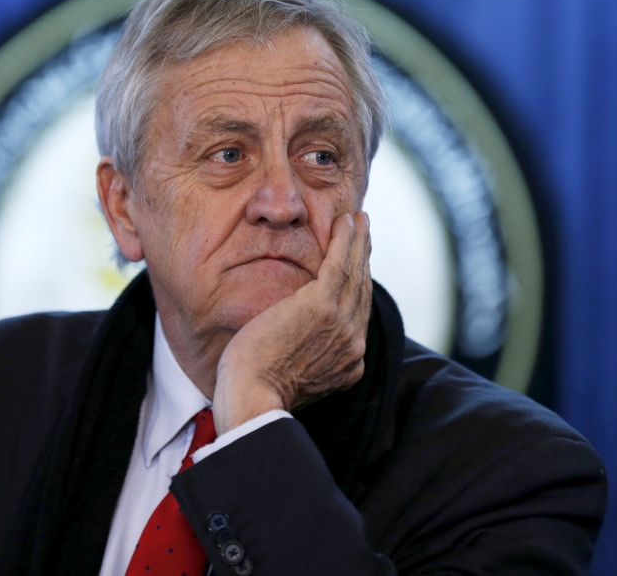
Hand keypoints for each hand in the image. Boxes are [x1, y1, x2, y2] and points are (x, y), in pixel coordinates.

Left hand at [212, 211, 372, 433]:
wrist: (252, 398)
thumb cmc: (255, 392)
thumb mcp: (291, 377)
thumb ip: (304, 359)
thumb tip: (296, 345)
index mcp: (347, 364)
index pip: (356, 317)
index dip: (358, 286)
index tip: (356, 266)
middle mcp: (353, 345)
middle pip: (362, 291)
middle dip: (364, 258)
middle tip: (364, 232)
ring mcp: (341, 325)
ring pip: (355, 274)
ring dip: (359, 242)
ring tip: (360, 219)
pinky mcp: (323, 306)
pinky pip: (340, 265)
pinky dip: (346, 241)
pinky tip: (348, 221)